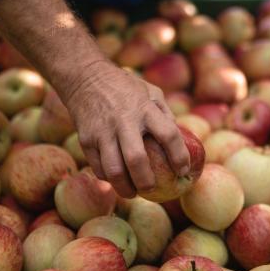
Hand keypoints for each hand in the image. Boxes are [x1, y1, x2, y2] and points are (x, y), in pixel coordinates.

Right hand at [63, 59, 189, 197]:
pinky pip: (98, 167)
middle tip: (153, 190)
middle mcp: (124, 121)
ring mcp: (103, 131)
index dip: (179, 156)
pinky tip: (117, 180)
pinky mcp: (86, 139)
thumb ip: (165, 116)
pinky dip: (109, 179)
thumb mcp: (151, 92)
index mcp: (145, 108)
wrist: (85, 77)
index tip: (183, 171)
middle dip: (147, 181)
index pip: (168, 135)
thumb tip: (179, 143)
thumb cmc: (125, 88)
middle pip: (137, 160)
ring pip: (114, 170)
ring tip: (133, 193)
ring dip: (125, 188)